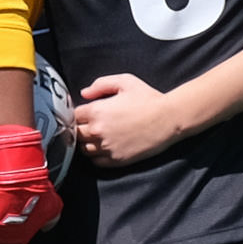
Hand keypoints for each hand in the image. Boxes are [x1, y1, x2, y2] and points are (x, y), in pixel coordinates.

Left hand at [72, 72, 189, 165]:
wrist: (169, 119)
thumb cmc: (149, 98)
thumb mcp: (125, 81)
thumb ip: (101, 84)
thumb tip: (84, 94)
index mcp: (96, 111)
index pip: (73, 115)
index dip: (78, 113)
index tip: (86, 113)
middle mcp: (97, 131)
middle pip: (75, 134)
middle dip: (80, 128)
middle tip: (90, 125)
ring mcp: (106, 147)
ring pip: (83, 149)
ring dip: (86, 143)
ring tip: (97, 137)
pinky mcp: (116, 160)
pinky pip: (96, 161)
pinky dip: (96, 156)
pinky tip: (104, 148)